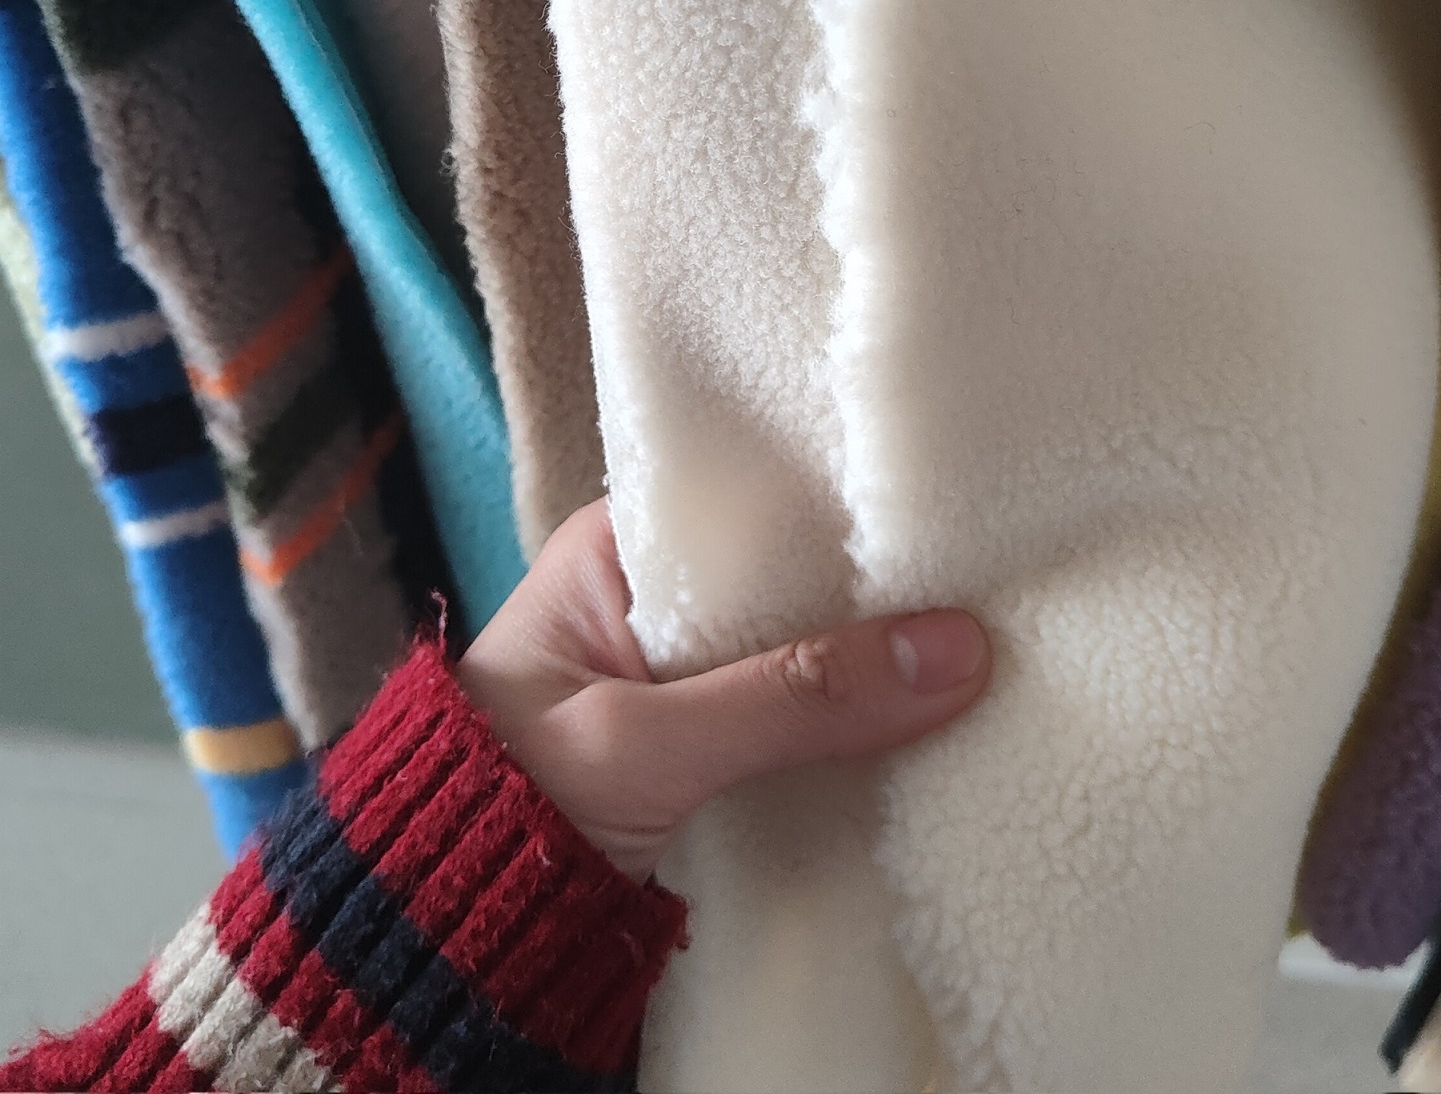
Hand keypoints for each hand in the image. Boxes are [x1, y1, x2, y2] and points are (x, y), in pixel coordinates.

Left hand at [454, 500, 990, 880]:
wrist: (442, 946)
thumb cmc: (503, 805)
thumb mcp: (646, 743)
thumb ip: (791, 698)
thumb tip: (957, 650)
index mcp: (619, 549)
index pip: (755, 494)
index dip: (850, 502)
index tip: (951, 505)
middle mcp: (658, 598)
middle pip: (795, 575)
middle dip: (881, 591)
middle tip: (998, 579)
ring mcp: (688, 678)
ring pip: (807, 650)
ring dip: (878, 664)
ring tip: (994, 641)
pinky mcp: (709, 752)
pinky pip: (800, 719)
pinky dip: (855, 729)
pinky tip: (934, 722)